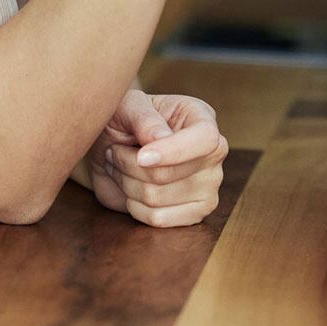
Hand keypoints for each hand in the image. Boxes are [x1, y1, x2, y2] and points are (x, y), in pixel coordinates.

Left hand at [83, 90, 228, 227]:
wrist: (114, 147)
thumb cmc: (124, 120)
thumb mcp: (129, 106)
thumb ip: (144, 118)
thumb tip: (159, 138)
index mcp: (202, 119)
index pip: (204, 140)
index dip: (173, 152)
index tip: (141, 156)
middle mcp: (212, 153)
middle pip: (168, 174)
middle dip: (129, 165)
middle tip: (115, 151)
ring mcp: (208, 186)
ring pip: (156, 198)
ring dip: (127, 184)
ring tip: (121, 167)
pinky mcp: (195, 212)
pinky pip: (158, 219)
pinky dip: (134, 207)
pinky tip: (131, 190)